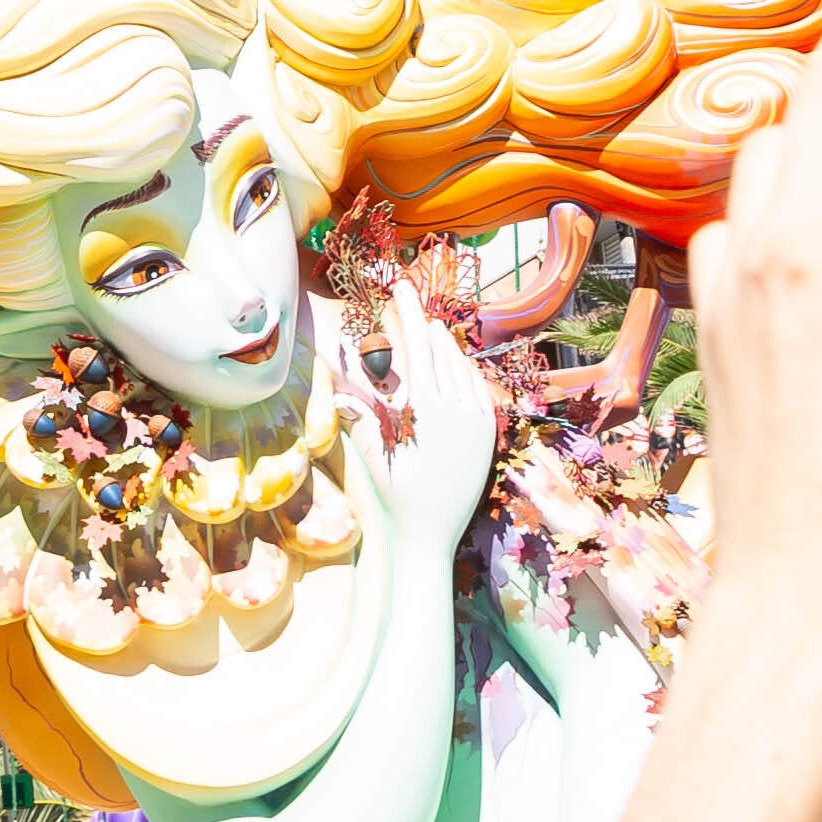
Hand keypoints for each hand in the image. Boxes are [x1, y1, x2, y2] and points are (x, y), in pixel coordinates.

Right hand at [360, 285, 502, 563]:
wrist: (433, 533)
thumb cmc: (398, 494)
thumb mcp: (375, 454)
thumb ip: (360, 416)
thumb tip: (334, 387)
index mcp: (428, 410)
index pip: (419, 349)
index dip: (409, 314)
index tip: (402, 289)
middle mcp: (458, 409)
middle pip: (441, 352)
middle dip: (424, 325)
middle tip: (409, 303)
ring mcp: (476, 420)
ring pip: (462, 367)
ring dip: (445, 345)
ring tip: (429, 329)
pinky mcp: (486, 432)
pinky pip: (477, 388)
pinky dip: (464, 369)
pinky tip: (455, 362)